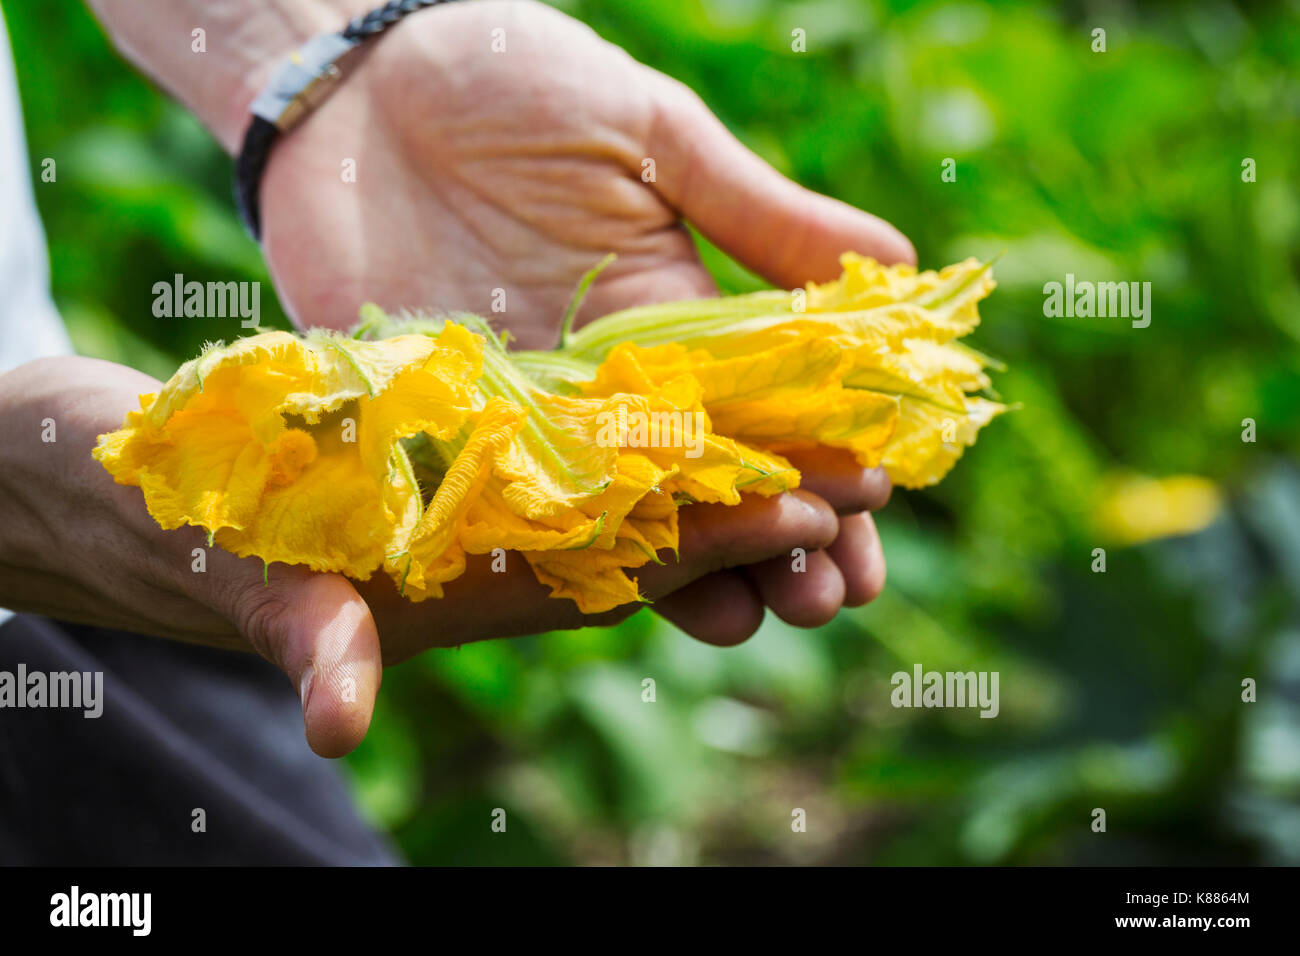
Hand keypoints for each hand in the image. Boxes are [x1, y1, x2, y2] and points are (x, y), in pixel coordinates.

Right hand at [0, 356, 883, 757]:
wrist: (148, 489)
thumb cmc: (179, 527)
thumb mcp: (231, 573)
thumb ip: (294, 629)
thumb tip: (333, 717)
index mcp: (464, 588)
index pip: (613, 570)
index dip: (712, 543)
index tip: (810, 516)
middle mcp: (500, 553)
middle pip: (657, 532)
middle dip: (763, 508)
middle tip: (877, 473)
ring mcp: (499, 506)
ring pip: (642, 492)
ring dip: (737, 467)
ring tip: (841, 435)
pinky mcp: (479, 458)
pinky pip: (590, 445)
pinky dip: (664, 424)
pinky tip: (728, 391)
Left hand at [256, 0, 903, 653]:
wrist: (356, 86)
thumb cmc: (513, 81)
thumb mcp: (651, 135)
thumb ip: (755, 212)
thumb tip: (902, 264)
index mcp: (679, 318)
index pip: (774, 413)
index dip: (830, 464)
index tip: (876, 512)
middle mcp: (615, 387)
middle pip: (712, 488)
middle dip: (777, 543)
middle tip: (823, 596)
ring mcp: (531, 421)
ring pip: (625, 522)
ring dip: (691, 574)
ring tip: (749, 616)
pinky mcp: (446, 435)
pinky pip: (510, 514)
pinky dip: (561, 562)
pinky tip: (617, 600)